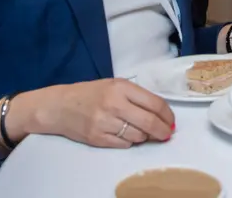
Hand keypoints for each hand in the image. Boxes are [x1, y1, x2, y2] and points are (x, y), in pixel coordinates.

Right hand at [13, 78, 174, 148]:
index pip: (154, 103)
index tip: (172, 121)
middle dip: (163, 131)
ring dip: (145, 136)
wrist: (59, 106)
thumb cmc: (91, 93)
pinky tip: (126, 135)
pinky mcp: (97, 138)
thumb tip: (161, 114)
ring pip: (138, 135)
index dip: (168, 115)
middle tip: (167, 134)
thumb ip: (137, 97)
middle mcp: (114, 104)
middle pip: (149, 122)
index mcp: (121, 87)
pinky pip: (124, 144)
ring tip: (142, 132)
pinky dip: (130, 142)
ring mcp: (105, 122)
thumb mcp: (115, 85)